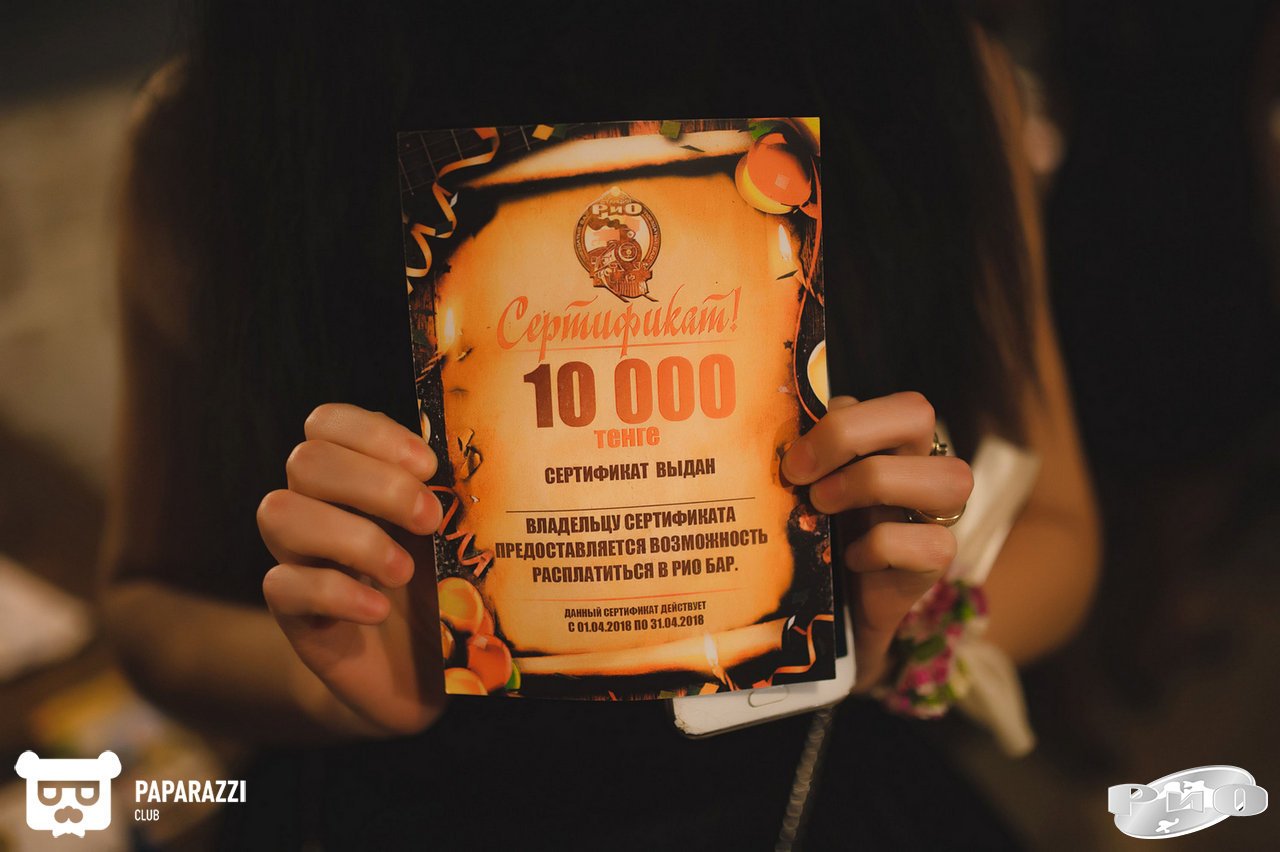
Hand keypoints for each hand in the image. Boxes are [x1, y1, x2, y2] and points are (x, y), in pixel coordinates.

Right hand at [256, 403, 445, 735]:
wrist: (430, 675)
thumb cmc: (444, 589)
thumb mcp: (452, 534)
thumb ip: (450, 494)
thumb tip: (469, 455)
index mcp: (352, 479)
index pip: (326, 423)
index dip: (372, 433)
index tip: (429, 466)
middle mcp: (316, 509)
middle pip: (306, 461)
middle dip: (376, 485)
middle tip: (431, 520)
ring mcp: (298, 559)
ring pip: (278, 513)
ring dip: (352, 536)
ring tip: (405, 572)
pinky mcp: (294, 615)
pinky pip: (283, 585)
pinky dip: (337, 592)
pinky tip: (379, 610)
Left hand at [781, 393, 972, 691]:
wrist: (826, 615)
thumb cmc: (815, 537)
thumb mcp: (804, 490)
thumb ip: (804, 454)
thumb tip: (780, 431)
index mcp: (890, 443)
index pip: (895, 402)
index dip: (844, 419)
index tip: (794, 460)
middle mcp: (919, 469)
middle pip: (919, 414)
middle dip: (851, 435)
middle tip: (803, 476)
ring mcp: (934, 516)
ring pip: (949, 478)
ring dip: (872, 482)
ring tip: (824, 508)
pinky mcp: (934, 563)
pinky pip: (928, 544)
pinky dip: (880, 548)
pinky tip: (849, 558)